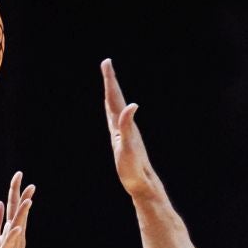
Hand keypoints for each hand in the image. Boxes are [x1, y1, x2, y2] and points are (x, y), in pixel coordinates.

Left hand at [0, 170, 34, 247]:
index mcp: (11, 231)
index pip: (14, 208)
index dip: (16, 191)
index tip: (19, 175)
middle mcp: (15, 238)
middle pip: (19, 214)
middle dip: (23, 198)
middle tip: (30, 183)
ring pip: (18, 228)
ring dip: (23, 215)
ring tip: (28, 200)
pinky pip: (9, 246)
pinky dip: (13, 236)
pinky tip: (16, 227)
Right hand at [101, 58, 159, 199]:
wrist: (142, 184)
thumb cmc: (134, 169)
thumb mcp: (128, 147)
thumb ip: (128, 126)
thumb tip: (133, 105)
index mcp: (123, 124)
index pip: (114, 98)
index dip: (110, 80)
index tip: (106, 62)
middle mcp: (124, 125)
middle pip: (115, 99)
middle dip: (110, 81)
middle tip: (106, 65)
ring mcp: (124, 132)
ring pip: (116, 108)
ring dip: (112, 94)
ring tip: (108, 83)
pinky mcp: (124, 141)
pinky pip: (116, 120)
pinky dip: (113, 111)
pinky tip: (114, 112)